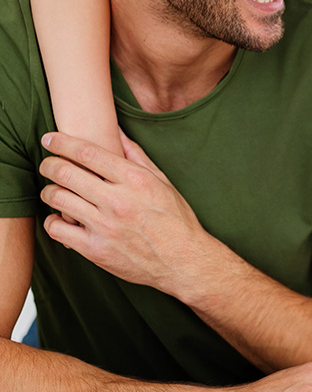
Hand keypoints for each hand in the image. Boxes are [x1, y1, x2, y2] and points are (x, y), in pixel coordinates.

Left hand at [38, 131, 215, 295]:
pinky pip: (57, 229)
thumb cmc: (175, 219)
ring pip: (57, 198)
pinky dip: (53, 221)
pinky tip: (61, 218)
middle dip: (49, 165)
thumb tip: (116, 130)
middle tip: (47, 165)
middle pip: (66, 173)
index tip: (50, 139)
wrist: (184, 261)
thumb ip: (136, 156)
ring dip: (49, 191)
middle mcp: (118, 201)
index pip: (88, 153)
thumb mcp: (162, 182)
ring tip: (53, 191)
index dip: (62, 143)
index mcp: (135, 180)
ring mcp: (105, 226)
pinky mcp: (95, 250)